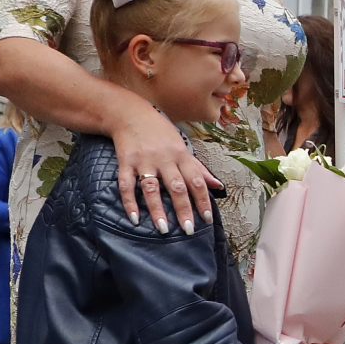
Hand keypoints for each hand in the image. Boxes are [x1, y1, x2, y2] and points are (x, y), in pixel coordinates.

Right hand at [112, 101, 217, 234]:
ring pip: (152, 189)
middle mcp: (164, 159)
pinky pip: (126, 185)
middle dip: (183, 209)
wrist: (130, 113)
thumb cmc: (160, 132)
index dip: (203, 201)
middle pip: (176, 187)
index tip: (207, 219)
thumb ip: (199, 168)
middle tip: (188, 230)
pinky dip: (130, 202)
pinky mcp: (126, 162)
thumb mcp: (182, 146)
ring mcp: (144, 161)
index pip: (196, 181)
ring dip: (157, 210)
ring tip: (164, 228)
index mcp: (181, 156)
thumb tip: (218, 186)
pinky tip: (135, 218)